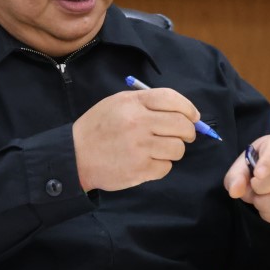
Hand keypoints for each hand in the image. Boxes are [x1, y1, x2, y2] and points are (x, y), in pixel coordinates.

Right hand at [73, 88, 198, 191]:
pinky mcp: (139, 169)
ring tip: (159, 150)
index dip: (189, 108)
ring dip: (173, 150)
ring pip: (177, 148)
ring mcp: (140, 147)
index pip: (172, 99)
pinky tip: (146, 162)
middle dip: (188, 131)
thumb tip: (183, 112)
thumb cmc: (98, 128)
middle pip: (181, 125)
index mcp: (133, 103)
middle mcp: (138, 123)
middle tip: (184, 136)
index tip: (194, 117)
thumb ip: (147, 103)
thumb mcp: (117, 103)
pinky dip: (160, 166)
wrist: (75, 156)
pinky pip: (166, 167)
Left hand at [224, 135, 269, 224]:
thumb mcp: (245, 163)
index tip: (257, 174)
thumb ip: (236, 175)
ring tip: (258, 196)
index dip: (268, 163)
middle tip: (253, 185)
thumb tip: (234, 192)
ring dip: (263, 202)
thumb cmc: (259, 166)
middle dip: (260, 186)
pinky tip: (265, 204)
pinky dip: (268, 213)